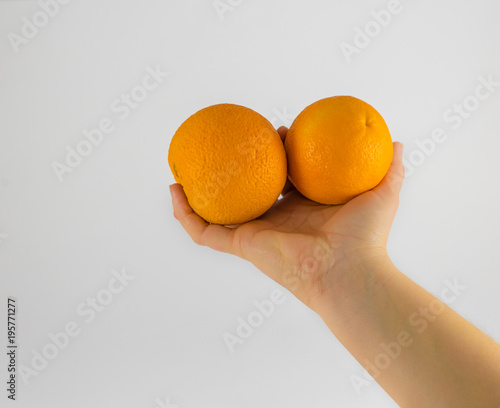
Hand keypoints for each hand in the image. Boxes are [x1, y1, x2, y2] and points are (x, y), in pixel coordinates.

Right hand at [169, 126, 404, 311]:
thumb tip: (398, 142)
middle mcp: (274, 222)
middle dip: (239, 167)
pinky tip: (173, 190)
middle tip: (238, 139)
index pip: (282, 179)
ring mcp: (255, 234)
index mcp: (300, 210)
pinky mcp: (241, 245)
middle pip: (248, 192)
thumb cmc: (365, 236)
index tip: (281, 132)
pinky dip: (185, 214)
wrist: (349, 270)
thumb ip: (391, 168)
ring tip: (185, 167)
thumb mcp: (382, 193)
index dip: (278, 155)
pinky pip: (204, 230)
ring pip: (218, 212)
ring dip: (199, 193)